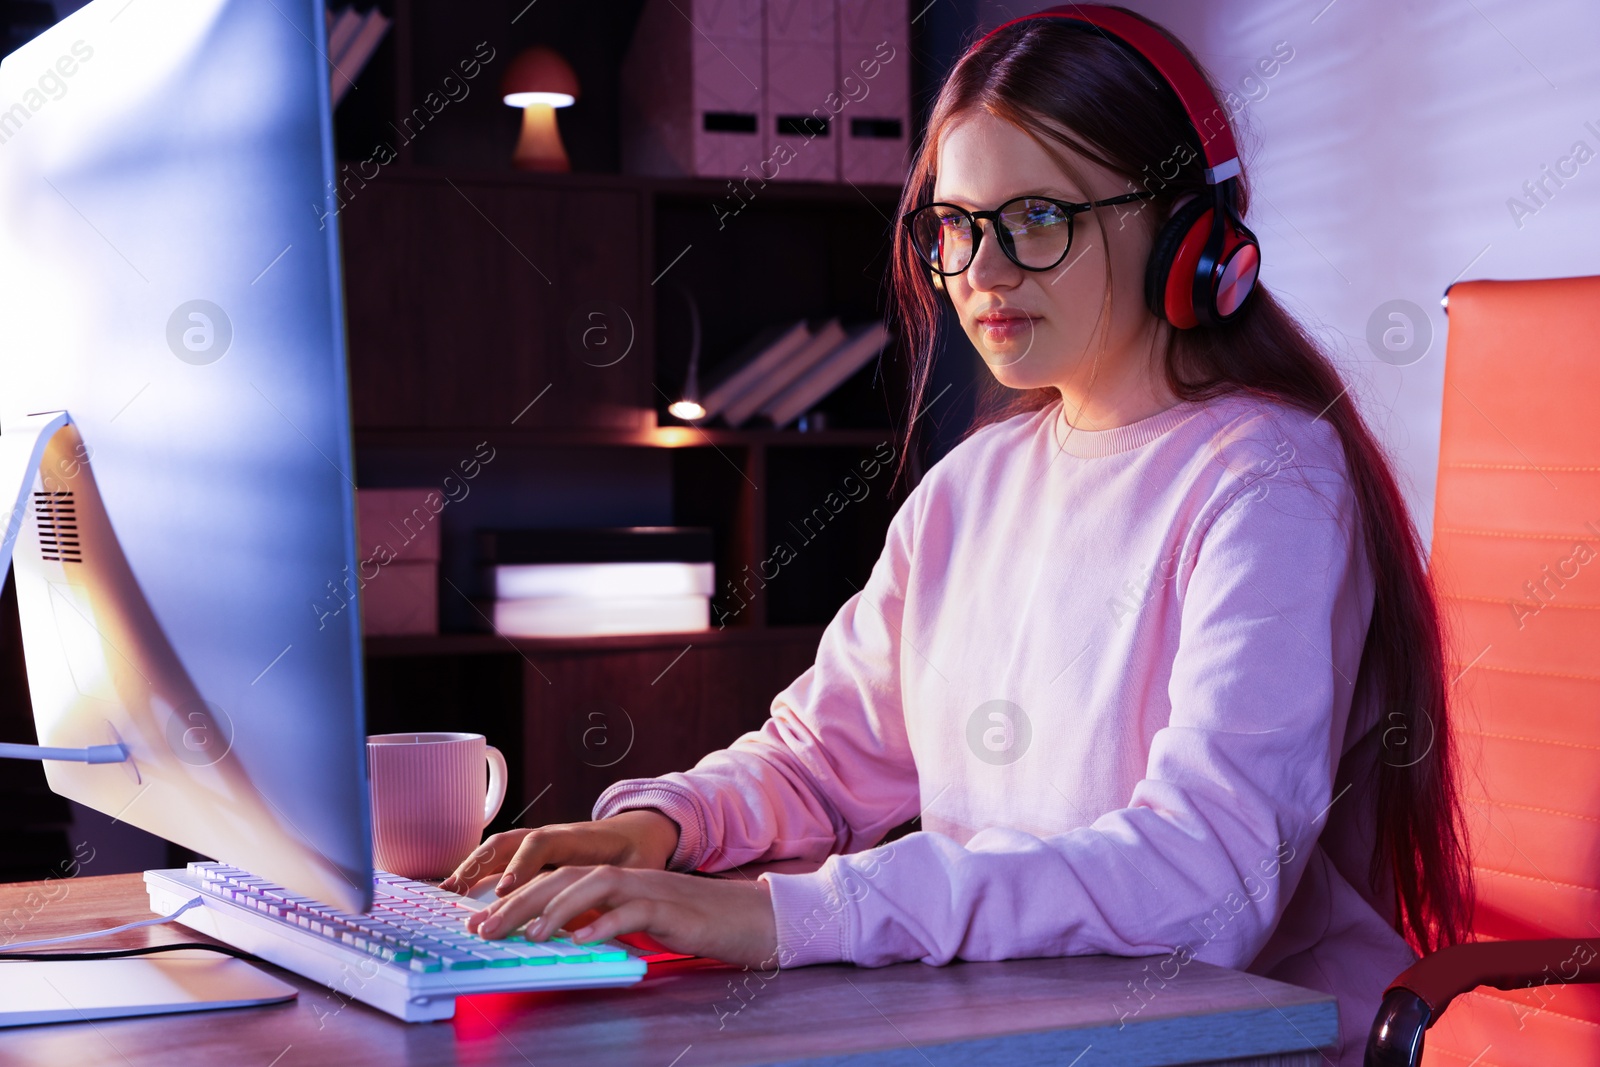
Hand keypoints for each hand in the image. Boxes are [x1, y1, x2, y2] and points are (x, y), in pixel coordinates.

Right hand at [439, 809, 679, 894]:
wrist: (642, 830)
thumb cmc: (639, 853)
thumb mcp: (637, 870)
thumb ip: (616, 888)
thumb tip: (599, 919)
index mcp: (578, 837)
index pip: (542, 844)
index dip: (521, 866)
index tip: (504, 891)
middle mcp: (553, 835)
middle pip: (508, 842)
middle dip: (479, 866)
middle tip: (455, 894)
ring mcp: (541, 840)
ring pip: (499, 847)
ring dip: (472, 867)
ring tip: (447, 892)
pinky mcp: (534, 851)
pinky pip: (501, 855)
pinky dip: (478, 868)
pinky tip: (459, 889)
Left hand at [464, 865, 779, 969]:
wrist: (751, 918)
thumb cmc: (696, 923)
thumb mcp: (640, 922)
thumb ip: (605, 921)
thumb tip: (565, 936)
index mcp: (617, 880)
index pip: (558, 880)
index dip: (517, 897)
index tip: (481, 920)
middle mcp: (629, 877)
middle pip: (565, 877)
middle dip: (520, 901)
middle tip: (486, 927)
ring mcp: (650, 889)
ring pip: (595, 886)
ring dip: (557, 908)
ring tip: (529, 933)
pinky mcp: (672, 907)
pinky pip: (634, 911)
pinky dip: (607, 923)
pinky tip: (584, 940)